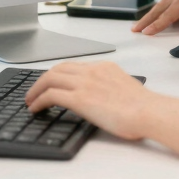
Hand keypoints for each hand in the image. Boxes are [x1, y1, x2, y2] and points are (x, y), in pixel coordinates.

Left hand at [25, 61, 152, 139]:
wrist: (148, 111)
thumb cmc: (142, 107)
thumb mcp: (124, 89)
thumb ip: (109, 88)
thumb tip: (102, 99)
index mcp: (104, 67)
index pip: (73, 66)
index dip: (57, 75)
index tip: (50, 83)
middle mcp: (92, 71)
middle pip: (58, 69)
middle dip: (42, 80)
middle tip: (34, 92)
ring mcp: (85, 83)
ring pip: (50, 78)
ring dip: (36, 89)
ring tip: (30, 100)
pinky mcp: (80, 98)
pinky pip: (51, 95)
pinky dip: (39, 100)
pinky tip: (35, 108)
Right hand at [132, 0, 178, 35]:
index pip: (167, 16)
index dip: (157, 26)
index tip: (146, 33)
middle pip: (157, 10)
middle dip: (146, 20)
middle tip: (135, 29)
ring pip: (161, 4)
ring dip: (152, 14)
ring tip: (144, 22)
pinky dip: (162, 6)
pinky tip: (165, 10)